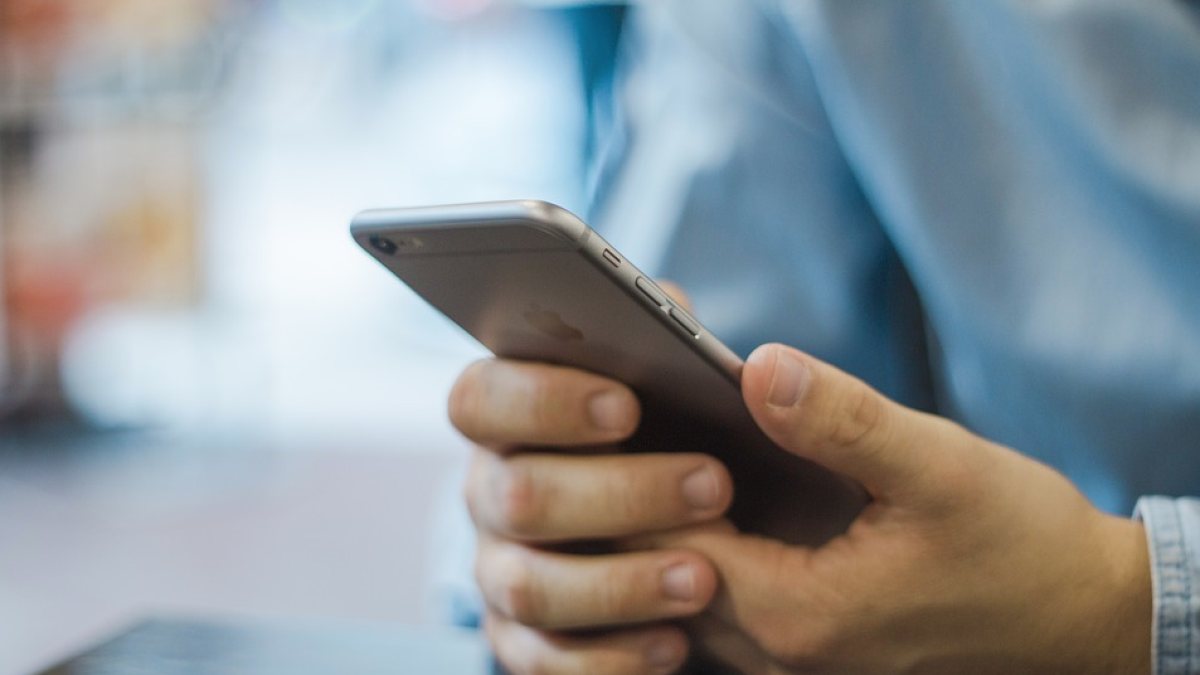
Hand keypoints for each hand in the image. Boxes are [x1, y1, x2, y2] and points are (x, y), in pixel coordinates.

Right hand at [451, 358, 734, 674]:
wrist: (694, 525)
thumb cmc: (673, 430)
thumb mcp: (676, 377)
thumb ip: (685, 339)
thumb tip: (755, 365)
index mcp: (508, 414)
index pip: (481, 398)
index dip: (542, 401)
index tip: (628, 408)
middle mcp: (492, 491)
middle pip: (515, 494)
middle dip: (618, 495)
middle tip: (715, 487)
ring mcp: (500, 570)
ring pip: (528, 586)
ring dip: (618, 585)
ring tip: (704, 579)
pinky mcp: (523, 641)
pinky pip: (545, 662)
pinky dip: (610, 657)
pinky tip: (676, 643)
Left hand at [637, 343, 1152, 674]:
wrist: (1082, 615)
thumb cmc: (1022, 546)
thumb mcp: (937, 467)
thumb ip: (842, 420)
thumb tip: (757, 367)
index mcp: (797, 614)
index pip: (666, 544)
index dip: (637, 471)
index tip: (626, 399)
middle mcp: (778, 651)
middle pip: (660, 571)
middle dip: (636, 493)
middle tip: (623, 410)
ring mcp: (790, 656)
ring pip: (684, 588)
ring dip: (662, 521)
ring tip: (656, 438)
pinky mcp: (807, 642)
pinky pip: (720, 597)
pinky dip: (701, 543)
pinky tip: (709, 486)